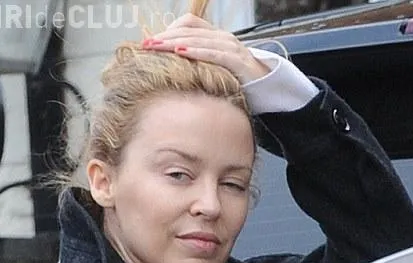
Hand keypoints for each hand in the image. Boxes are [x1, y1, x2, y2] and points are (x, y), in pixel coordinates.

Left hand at [142, 13, 270, 84]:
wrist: (267, 87)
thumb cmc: (236, 80)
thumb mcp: (213, 69)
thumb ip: (195, 63)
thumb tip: (171, 67)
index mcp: (215, 36)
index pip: (188, 25)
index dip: (167, 31)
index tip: (148, 43)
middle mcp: (223, 37)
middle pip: (188, 32)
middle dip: (164, 38)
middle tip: (145, 45)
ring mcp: (231, 47)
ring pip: (198, 40)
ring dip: (174, 43)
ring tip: (156, 48)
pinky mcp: (238, 61)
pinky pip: (215, 54)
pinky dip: (197, 52)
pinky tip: (181, 54)